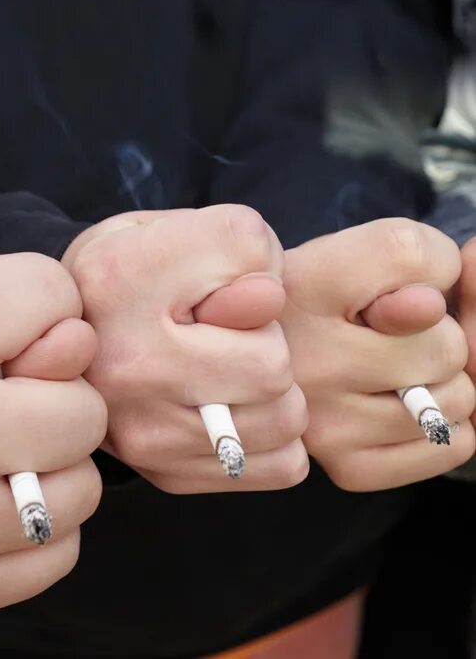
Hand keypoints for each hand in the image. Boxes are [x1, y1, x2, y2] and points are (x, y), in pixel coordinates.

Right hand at [0, 254, 106, 616]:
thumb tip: (80, 343)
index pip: (51, 293)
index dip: (47, 305)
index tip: (16, 332)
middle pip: (85, 410)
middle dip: (63, 398)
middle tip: (15, 405)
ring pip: (82, 488)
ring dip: (59, 467)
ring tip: (5, 457)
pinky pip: (59, 552)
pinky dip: (44, 527)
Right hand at [63, 205, 308, 493]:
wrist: (81, 328)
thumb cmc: (146, 271)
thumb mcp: (192, 232)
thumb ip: (239, 249)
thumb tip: (268, 302)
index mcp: (121, 288)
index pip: (257, 312)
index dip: (260, 295)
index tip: (219, 294)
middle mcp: (119, 372)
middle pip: (273, 376)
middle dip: (269, 346)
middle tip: (228, 334)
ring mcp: (138, 434)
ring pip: (283, 425)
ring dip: (277, 393)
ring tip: (232, 368)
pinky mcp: (164, 471)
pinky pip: (277, 466)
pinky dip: (275, 437)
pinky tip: (239, 407)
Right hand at [282, 218, 475, 490]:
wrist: (263, 358)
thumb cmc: (321, 303)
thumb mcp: (354, 255)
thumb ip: (407, 256)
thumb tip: (427, 307)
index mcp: (299, 286)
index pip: (409, 254)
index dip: (424, 265)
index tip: (383, 283)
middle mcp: (302, 359)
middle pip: (445, 343)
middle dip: (433, 334)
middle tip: (383, 335)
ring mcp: (324, 421)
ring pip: (456, 397)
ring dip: (440, 379)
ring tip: (387, 370)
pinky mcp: (349, 466)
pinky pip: (453, 444)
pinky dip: (445, 423)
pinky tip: (400, 404)